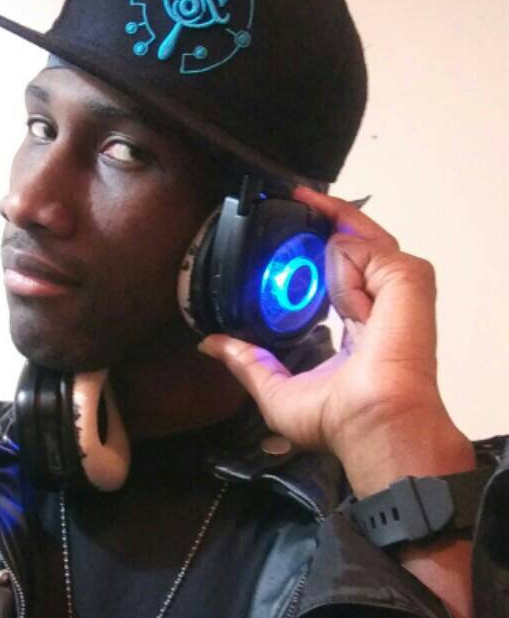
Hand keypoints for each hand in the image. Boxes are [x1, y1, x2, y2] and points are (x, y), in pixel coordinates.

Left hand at [198, 186, 474, 496]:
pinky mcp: (407, 278)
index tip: (292, 229)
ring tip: (300, 202)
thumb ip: (246, 361)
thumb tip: (210, 344)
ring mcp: (397, 287)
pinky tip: (332, 272)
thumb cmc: (340, 418)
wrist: (373, 423)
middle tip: (292, 194)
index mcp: (360, 322)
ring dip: (330, 223)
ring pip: (361, 236)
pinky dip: (343, 252)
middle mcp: (380, 300)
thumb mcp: (276, 386)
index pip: (344, 270)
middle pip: (356, 241)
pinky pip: (364, 247)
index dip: (319, 246)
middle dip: (326, 215)